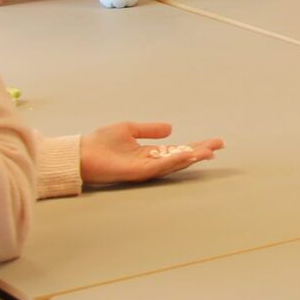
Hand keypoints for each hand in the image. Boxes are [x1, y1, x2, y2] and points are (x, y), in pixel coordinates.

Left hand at [80, 121, 223, 184]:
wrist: (81, 152)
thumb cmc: (100, 142)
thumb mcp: (129, 129)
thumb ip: (150, 129)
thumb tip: (171, 128)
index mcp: (150, 153)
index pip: (178, 149)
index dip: (195, 146)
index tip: (214, 142)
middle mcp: (150, 162)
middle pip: (181, 158)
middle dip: (200, 152)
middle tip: (219, 146)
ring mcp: (145, 169)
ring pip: (174, 164)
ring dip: (191, 157)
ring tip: (208, 152)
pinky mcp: (137, 172)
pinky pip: (160, 167)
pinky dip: (174, 160)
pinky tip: (186, 154)